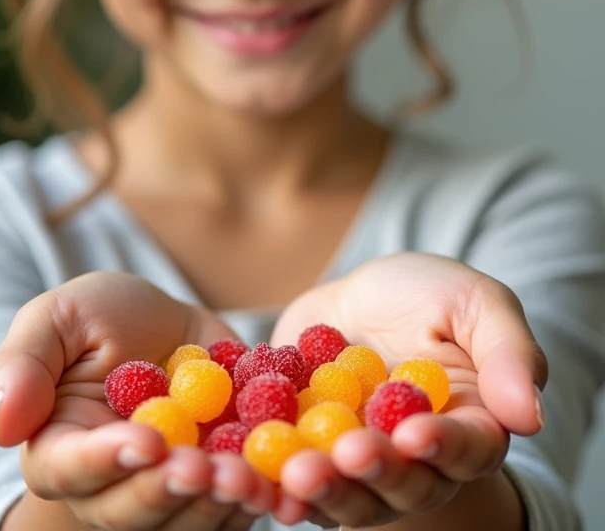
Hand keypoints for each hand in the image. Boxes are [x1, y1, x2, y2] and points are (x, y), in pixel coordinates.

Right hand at [0, 272, 277, 529]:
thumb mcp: (58, 317)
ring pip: (189, 519)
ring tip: (249, 478)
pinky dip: (265, 499)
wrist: (166, 324)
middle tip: (204, 469)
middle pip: (133, 509)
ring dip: (219, 504)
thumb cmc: (100, 319)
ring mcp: (170, 490)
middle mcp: (113, 485)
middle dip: (170, 492)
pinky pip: (240, 505)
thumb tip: (0, 424)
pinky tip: (285, 487)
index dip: (106, 460)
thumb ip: (24, 363)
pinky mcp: (221, 481)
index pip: (72, 469)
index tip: (145, 441)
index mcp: (61, 448)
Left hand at [269, 252, 547, 527]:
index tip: (415, 433)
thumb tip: (528, 416)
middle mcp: (417, 461)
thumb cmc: (428, 295)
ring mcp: (362, 466)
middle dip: (377, 472)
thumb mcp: (475, 302)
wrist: (358, 295)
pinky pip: (297, 481)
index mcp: (470, 427)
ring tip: (300, 471)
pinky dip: (279, 485)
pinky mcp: (312, 457)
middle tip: (350, 454)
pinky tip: (262, 479)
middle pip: (405, 484)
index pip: (468, 450)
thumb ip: (508, 351)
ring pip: (350, 495)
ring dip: (327, 488)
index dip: (445, 446)